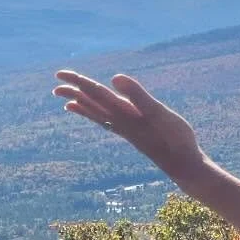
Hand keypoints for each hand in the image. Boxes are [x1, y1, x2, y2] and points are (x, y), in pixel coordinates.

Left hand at [53, 71, 204, 177]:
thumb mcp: (158, 112)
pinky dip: (100, 118)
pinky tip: (99, 116)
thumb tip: (114, 78)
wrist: (182, 165)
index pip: (97, 93)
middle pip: (92, 103)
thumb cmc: (175, 138)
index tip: (60, 74)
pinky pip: (109, 123)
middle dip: (75, 92)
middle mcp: (120, 121)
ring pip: (98, 115)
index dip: (79, 82)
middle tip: (56, 84)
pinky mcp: (134, 134)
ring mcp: (126, 129)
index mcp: (124, 112)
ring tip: (66, 101)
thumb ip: (138, 95)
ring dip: (83, 105)